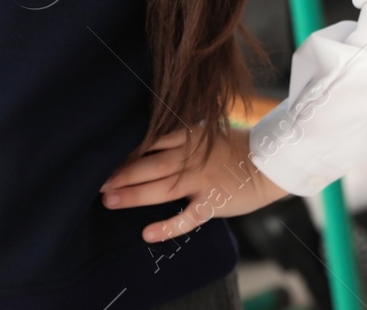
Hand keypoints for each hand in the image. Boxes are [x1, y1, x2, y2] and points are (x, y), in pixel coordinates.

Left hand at [100, 127, 287, 242]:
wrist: (270, 162)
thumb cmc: (237, 148)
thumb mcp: (205, 133)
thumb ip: (179, 137)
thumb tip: (146, 142)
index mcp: (189, 137)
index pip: (150, 142)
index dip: (126, 151)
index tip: (102, 157)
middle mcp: (192, 158)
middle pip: (150, 165)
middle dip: (122, 174)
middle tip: (96, 182)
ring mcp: (202, 181)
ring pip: (162, 188)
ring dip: (134, 195)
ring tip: (109, 201)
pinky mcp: (213, 202)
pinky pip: (187, 217)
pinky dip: (168, 226)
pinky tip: (148, 233)